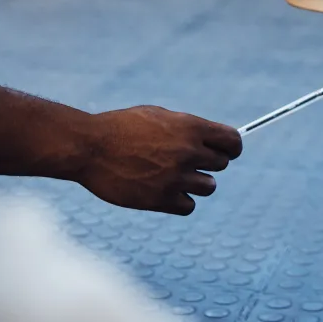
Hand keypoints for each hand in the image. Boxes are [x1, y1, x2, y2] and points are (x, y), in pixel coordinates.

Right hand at [78, 105, 241, 215]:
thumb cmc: (122, 127)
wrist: (89, 147)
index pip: (232, 141)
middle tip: (188, 161)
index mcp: (190, 127)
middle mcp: (187, 152)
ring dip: (197, 183)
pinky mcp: (160, 200)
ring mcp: (175, 177)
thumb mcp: (159, 116)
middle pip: (221, 164)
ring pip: (209, 186)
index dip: (232, 147)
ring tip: (175, 176)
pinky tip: (166, 192)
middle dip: (209, 163)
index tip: (227, 151)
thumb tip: (211, 139)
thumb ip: (187, 128)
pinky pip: (188, 206)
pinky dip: (181, 201)